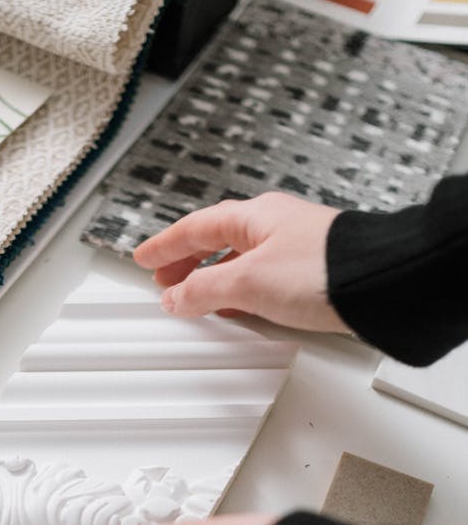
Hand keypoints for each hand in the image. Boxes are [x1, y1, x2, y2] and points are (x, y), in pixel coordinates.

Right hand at [134, 191, 349, 332]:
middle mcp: (274, 227)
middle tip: (164, 281)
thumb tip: (176, 296)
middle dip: (186, 263)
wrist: (381, 284)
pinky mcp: (312, 274)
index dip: (164, 245)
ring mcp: (294, 249)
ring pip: (239, 261)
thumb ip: (205, 289)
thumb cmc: (322, 271)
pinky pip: (260, 278)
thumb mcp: (248, 281)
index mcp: (254, 217)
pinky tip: (238, 307)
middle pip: (217, 242)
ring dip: (211, 279)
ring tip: (194, 299)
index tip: (143, 258)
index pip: (195, 228)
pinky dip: (238, 291)